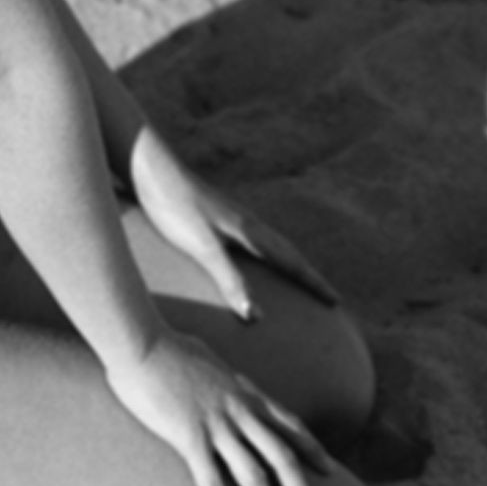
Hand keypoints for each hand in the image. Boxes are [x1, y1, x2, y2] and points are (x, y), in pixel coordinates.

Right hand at [105, 328, 332, 485]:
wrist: (141, 341)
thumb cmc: (167, 347)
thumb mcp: (208, 360)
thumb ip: (221, 377)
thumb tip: (219, 379)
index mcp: (244, 391)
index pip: (289, 423)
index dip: (312, 448)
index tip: (329, 470)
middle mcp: (239, 410)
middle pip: (282, 457)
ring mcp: (217, 424)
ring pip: (254, 476)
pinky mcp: (190, 436)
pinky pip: (210, 482)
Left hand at [131, 134, 338, 319]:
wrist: (151, 169)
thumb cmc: (174, 208)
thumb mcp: (203, 247)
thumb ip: (229, 279)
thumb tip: (257, 316)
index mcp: (250, 231)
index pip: (291, 262)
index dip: (313, 283)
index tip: (336, 302)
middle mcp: (247, 223)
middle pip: (287, 252)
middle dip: (308, 275)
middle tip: (327, 296)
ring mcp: (232, 217)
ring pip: (271, 244)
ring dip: (289, 263)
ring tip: (298, 279)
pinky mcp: (215, 216)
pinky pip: (252, 241)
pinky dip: (264, 255)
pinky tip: (250, 258)